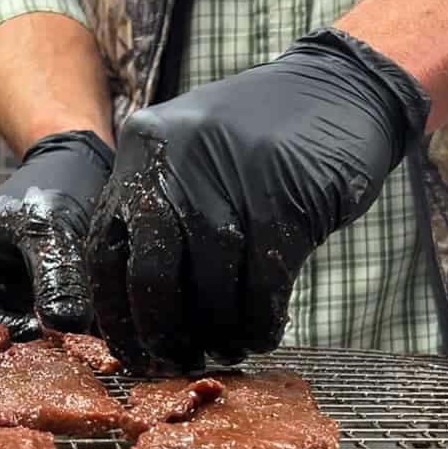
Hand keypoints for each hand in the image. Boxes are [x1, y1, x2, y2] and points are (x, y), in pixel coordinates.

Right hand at [0, 131, 113, 339]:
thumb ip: (55, 274)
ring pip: (35, 336)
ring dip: (64, 337)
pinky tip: (99, 324)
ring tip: (96, 329)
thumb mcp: (50, 227)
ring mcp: (8, 297)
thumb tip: (65, 325)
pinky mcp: (38, 300)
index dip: (21, 338)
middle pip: (7, 337)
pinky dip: (75, 328)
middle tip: (85, 340)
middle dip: (45, 342)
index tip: (63, 337)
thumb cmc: (53, 184)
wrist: (80, 164)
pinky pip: (55, 327)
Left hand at [87, 29, 428, 371]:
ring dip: (221, 335)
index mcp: (142, 151)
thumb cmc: (262, 137)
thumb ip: (162, 211)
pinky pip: (262, 288)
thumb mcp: (193, 153)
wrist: (341, 88)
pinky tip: (264, 333)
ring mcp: (231, 181)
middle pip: (151, 277)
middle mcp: (175, 162)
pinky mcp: (284, 202)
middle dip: (163, 334)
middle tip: (180, 360)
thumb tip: (141, 311)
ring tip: (229, 349)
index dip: (116, 314)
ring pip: (211, 290)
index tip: (134, 351)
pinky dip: (260, 322)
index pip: (105, 251)